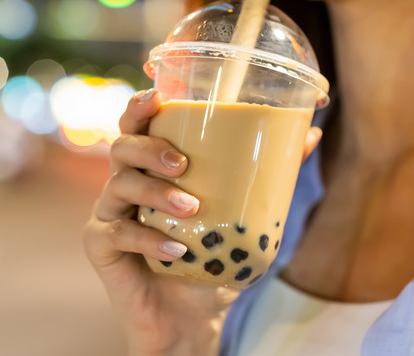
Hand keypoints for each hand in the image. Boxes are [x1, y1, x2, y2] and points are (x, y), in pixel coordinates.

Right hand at [83, 89, 322, 355]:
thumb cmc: (212, 259)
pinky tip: (177, 249)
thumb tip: (311, 134)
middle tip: (182, 163)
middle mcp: (125, 184)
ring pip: (119, 185)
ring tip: (192, 208)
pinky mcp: (101, 246)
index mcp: (151, 168)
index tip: (158, 96)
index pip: (137, 126)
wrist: (190, 318)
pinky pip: (118, 233)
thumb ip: (269, 176)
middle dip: (150, 148)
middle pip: (122, 148)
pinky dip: (149, 239)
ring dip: (156, 192)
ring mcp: (110, 214)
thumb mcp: (243, 216)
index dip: (140, 107)